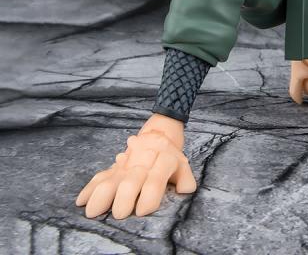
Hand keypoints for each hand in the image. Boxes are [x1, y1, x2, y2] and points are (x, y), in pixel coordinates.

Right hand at [75, 114, 195, 218]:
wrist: (159, 132)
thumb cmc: (170, 157)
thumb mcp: (183, 166)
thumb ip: (185, 180)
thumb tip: (184, 190)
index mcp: (161, 164)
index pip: (156, 181)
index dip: (149, 196)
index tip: (141, 211)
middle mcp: (142, 164)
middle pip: (131, 182)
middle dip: (124, 198)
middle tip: (119, 214)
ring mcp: (126, 165)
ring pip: (112, 178)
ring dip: (102, 194)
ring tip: (94, 211)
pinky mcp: (115, 167)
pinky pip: (100, 177)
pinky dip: (90, 188)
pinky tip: (81, 201)